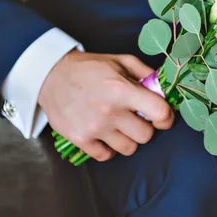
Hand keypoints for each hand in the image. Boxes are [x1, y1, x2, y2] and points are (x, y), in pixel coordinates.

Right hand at [39, 51, 173, 161]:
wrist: (50, 75)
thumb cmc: (89, 67)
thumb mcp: (120, 61)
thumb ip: (145, 73)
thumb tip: (164, 88)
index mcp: (122, 90)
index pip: (160, 113)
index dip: (166, 117)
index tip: (162, 116)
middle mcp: (109, 111)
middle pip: (146, 136)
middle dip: (144, 127)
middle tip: (134, 117)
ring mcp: (94, 128)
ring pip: (128, 148)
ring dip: (127, 138)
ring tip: (118, 125)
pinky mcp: (80, 140)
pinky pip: (106, 156)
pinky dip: (108, 148)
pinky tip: (104, 134)